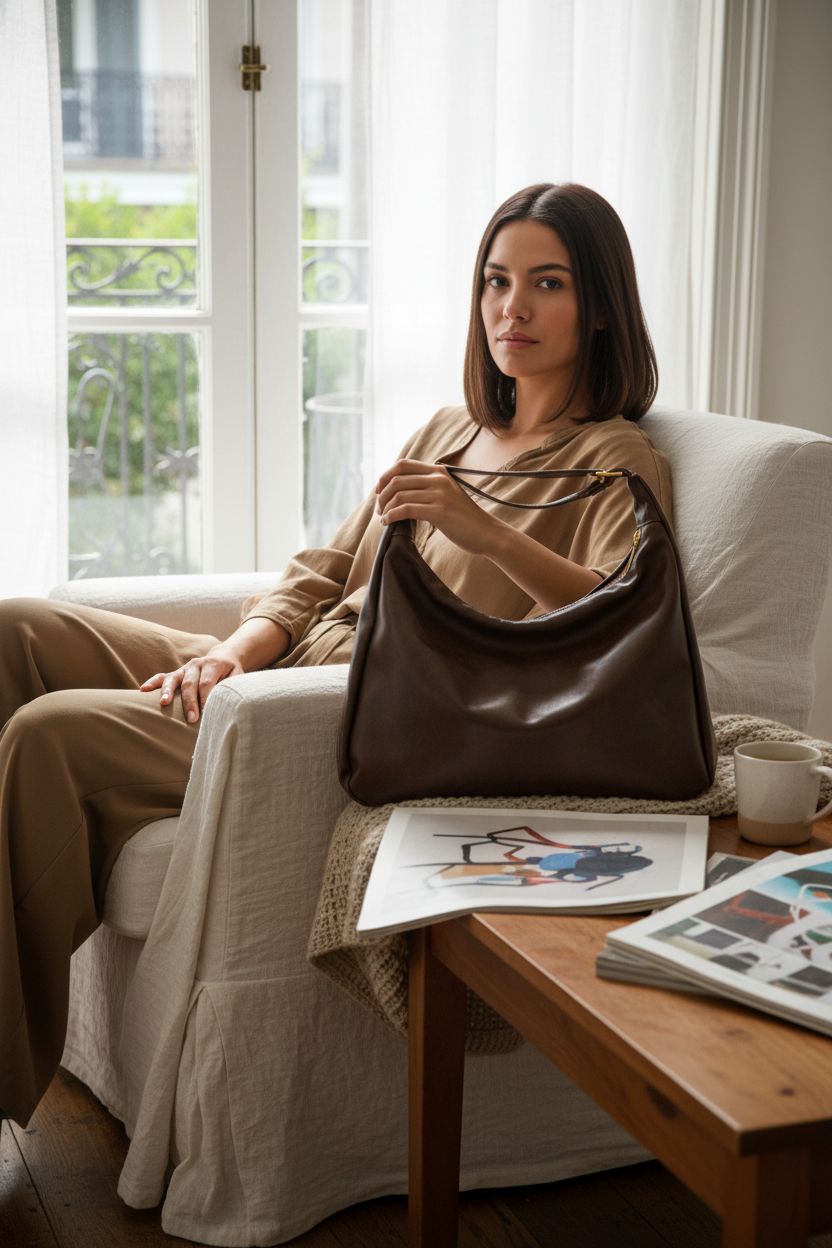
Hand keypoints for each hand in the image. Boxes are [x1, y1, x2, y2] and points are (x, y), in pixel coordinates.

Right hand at [139, 650, 243, 723]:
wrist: (223, 657)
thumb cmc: (231, 672)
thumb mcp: (237, 676)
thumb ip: (233, 686)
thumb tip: (230, 702)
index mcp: (213, 665)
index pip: (207, 682)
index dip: (205, 697)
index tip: (206, 713)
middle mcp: (197, 664)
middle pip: (190, 683)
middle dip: (190, 702)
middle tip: (191, 719)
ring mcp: (184, 668)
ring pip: (174, 678)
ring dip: (168, 691)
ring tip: (164, 703)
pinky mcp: (177, 673)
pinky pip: (163, 676)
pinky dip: (153, 682)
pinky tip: (143, 690)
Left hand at [375, 459, 498, 554]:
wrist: (487, 533)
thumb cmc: (463, 518)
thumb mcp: (446, 494)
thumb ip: (427, 488)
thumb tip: (398, 490)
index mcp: (439, 471)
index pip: (403, 464)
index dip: (385, 476)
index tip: (378, 491)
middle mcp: (439, 479)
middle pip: (397, 479)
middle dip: (382, 495)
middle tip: (379, 509)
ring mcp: (439, 494)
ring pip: (399, 495)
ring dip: (385, 508)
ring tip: (383, 518)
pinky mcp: (439, 511)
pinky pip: (406, 509)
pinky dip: (391, 516)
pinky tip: (388, 523)